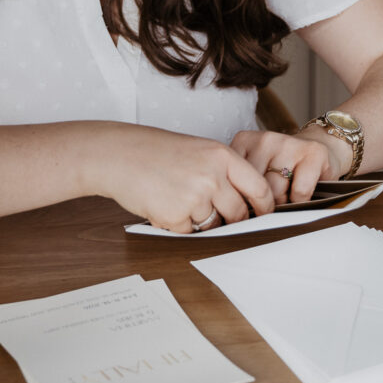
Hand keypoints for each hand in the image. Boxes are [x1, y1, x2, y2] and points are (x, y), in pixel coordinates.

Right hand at [84, 124, 275, 232]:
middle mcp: (211, 176)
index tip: (262, 214)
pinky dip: (178, 225)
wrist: (117, 154)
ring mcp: (194, 197)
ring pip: (214, 226)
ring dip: (200, 221)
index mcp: (221, 155)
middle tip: (213, 212)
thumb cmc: (154, 151)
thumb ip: (222, 172)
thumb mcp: (197, 150)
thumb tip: (246, 203)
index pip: (259, 188)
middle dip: (231, 220)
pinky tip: (163, 204)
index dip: (264, 206)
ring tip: (177, 198)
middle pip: (239, 213)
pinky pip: (189, 232)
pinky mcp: (176, 216)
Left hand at [229, 129, 348, 204]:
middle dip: (263, 203)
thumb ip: (240, 184)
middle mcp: (264, 140)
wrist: (317, 147)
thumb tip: (234, 215)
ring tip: (286, 197)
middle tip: (270, 201)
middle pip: (254, 188)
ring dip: (282, 202)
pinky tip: (301, 194)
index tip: (249, 202)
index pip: (233, 180)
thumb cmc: (281, 166)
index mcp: (244, 142)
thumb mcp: (254, 170)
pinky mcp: (313, 152)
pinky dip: (301, 200)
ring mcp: (288, 144)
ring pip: (276, 191)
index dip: (242, 199)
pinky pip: (300, 191)